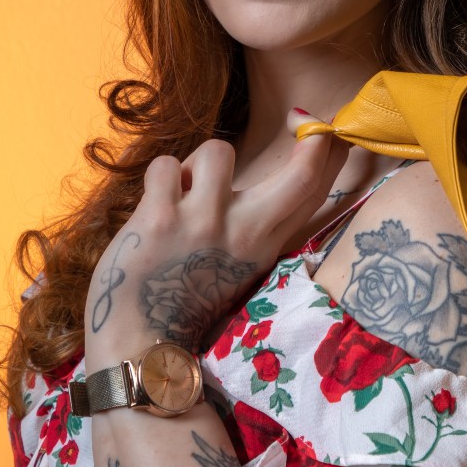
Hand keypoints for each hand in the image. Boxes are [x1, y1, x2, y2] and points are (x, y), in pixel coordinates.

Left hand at [85, 113, 347, 366]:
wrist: (138, 347)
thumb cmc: (183, 298)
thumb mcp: (235, 265)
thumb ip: (252, 225)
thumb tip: (261, 178)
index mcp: (264, 246)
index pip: (313, 196)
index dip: (328, 154)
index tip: (322, 128)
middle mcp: (243, 234)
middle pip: (301, 176)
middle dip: (311, 139)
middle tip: (298, 119)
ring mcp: (204, 225)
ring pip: (217, 151)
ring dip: (195, 162)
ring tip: (183, 191)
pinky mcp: (160, 221)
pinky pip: (164, 166)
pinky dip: (157, 178)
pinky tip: (154, 205)